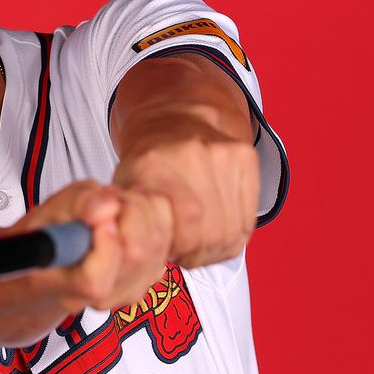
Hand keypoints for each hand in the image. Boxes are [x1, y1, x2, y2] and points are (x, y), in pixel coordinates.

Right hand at [4, 180, 170, 315]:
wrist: (51, 264)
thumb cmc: (45, 239)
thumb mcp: (44, 214)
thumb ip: (74, 206)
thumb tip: (107, 207)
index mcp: (67, 288)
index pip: (95, 281)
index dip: (103, 243)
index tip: (98, 214)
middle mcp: (103, 297)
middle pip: (135, 256)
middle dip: (127, 211)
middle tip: (106, 199)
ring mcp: (130, 290)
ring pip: (157, 244)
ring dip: (142, 209)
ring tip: (116, 203)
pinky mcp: (150, 277)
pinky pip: (169, 240)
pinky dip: (155, 214)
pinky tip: (131, 211)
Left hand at [113, 113, 258, 267]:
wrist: (173, 119)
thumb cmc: (146, 163)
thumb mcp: (124, 191)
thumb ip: (129, 222)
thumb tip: (141, 253)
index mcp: (153, 165)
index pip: (184, 227)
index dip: (180, 249)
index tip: (170, 252)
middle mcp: (191, 156)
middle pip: (211, 232)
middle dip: (197, 253)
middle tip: (185, 252)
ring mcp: (223, 154)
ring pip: (233, 230)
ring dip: (216, 248)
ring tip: (198, 244)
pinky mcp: (245, 157)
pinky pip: (249, 218)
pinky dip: (234, 236)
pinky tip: (216, 233)